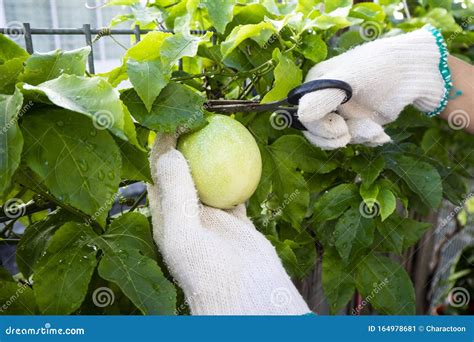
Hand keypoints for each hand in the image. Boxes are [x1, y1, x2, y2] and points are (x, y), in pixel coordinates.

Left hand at [147, 134, 310, 314]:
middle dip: (187, 143)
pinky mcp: (235, 218)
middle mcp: (186, 213)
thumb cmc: (205, 270)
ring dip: (212, 153)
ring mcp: (211, 215)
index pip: (159, 172)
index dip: (163, 145)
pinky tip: (243, 154)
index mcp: (165, 216)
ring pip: (210, 176)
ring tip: (218, 128)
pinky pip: (236, 188)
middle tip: (197, 118)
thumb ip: (175, 192)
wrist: (244, 294)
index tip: (174, 120)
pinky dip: (238, 171)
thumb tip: (169, 152)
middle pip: (184, 169)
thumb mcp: (181, 232)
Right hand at [297, 26, 447, 149]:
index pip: (305, 117)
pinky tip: (381, 132)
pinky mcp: (359, 122)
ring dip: (360, 137)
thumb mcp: (349, 78)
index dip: (321, 128)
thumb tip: (301, 115)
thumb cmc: (380, 66)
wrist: (416, 72)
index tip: (341, 129)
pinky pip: (357, 140)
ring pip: (339, 139)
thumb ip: (323, 96)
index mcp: (315, 85)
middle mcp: (325, 100)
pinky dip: (369, 139)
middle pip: (318, 132)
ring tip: (377, 130)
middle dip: (341, 136)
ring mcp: (342, 113)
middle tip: (354, 134)